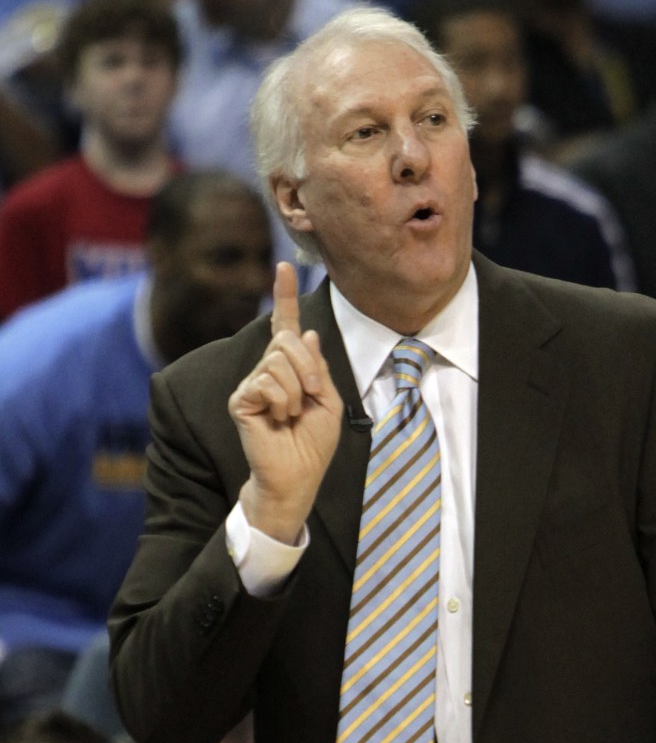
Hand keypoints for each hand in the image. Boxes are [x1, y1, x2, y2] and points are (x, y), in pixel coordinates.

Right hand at [229, 262, 343, 542]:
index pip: (286, 327)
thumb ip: (318, 367)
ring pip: (278, 361)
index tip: (285, 267)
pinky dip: (282, 402)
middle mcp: (268, 370)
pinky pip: (266, 382)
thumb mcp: (328, 400)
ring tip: (292, 415)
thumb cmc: (313, 443)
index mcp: (291, 369)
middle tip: (311, 396)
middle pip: (288, 341)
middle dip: (308, 367)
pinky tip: (278, 420)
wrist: (297, 476)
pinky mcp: (241, 399)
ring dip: (297, 390)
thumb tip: (306, 333)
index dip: (285, 297)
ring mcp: (252, 383)